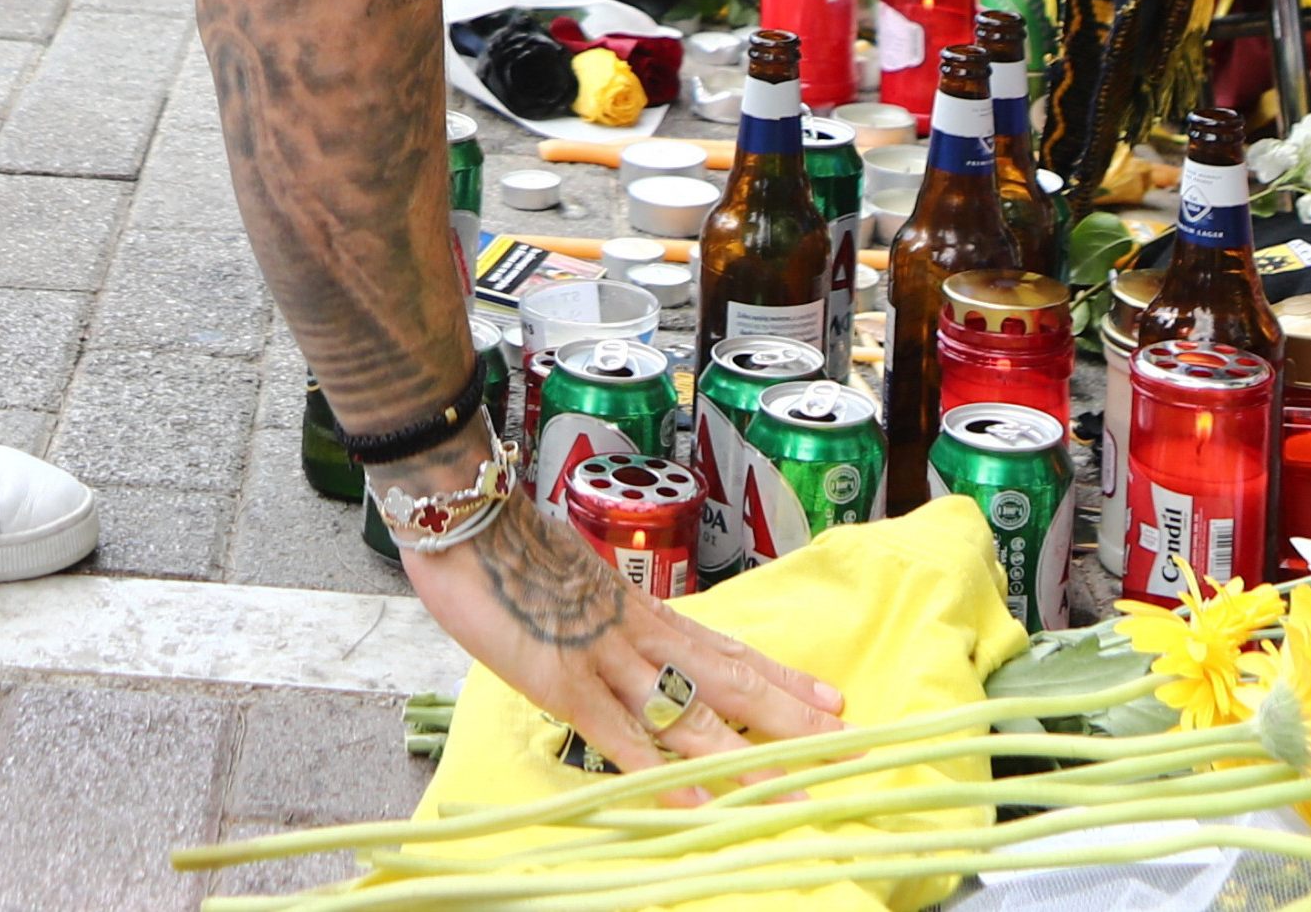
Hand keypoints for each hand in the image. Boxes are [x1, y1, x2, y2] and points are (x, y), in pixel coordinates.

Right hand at [396, 443, 842, 776]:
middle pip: (725, 677)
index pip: (726, 647)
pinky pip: (619, 732)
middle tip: (842, 739)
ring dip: (740, 750)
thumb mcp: (574, 581)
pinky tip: (694, 796)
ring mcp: (603, 655)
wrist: (468, 513)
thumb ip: (604, 615)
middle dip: (784, 713)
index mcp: (640, 610)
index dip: (779, 675)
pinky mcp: (562, 679)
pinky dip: (659, 767)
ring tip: (788, 781)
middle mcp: (636, 632)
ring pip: (686, 708)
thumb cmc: (510, 547)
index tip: (829, 697)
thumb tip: (625, 637)